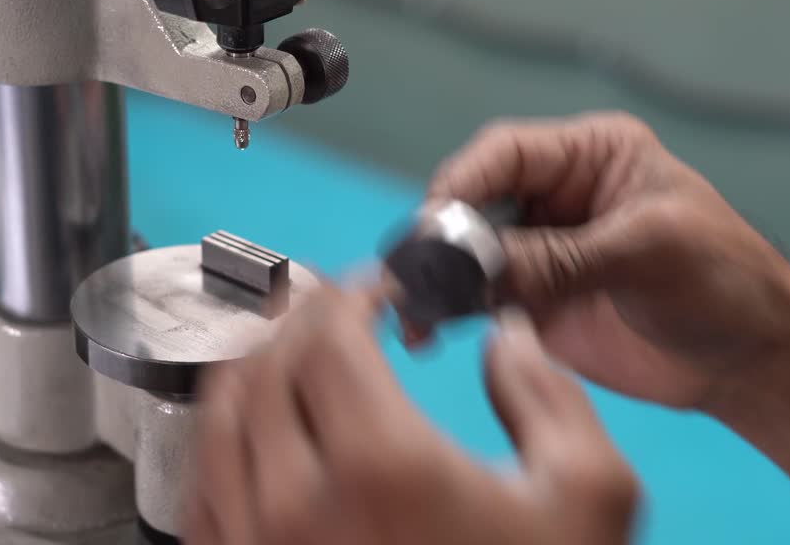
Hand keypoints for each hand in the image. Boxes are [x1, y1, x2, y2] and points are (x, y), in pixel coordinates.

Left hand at [182, 286, 638, 544]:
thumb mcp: (588, 497)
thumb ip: (545, 393)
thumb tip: (501, 332)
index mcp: (379, 461)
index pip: (327, 335)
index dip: (350, 294)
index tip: (380, 290)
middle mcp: (292, 499)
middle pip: (263, 366)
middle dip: (299, 321)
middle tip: (336, 311)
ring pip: (215, 420)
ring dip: (251, 369)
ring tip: (292, 354)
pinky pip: (201, 490)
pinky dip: (223, 440)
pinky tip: (258, 433)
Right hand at [425, 112, 789, 409]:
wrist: (752, 363)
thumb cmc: (725, 281)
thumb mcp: (646, 254)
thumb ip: (559, 259)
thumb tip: (475, 270)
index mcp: (589, 155)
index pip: (505, 153)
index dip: (463, 182)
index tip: (434, 223)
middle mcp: (554, 195)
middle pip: (472, 201)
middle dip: (439, 237)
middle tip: (412, 274)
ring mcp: (538, 250)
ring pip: (463, 254)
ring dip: (434, 280)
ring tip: (412, 312)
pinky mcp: (529, 301)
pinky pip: (473, 299)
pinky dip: (445, 313)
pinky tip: (426, 332)